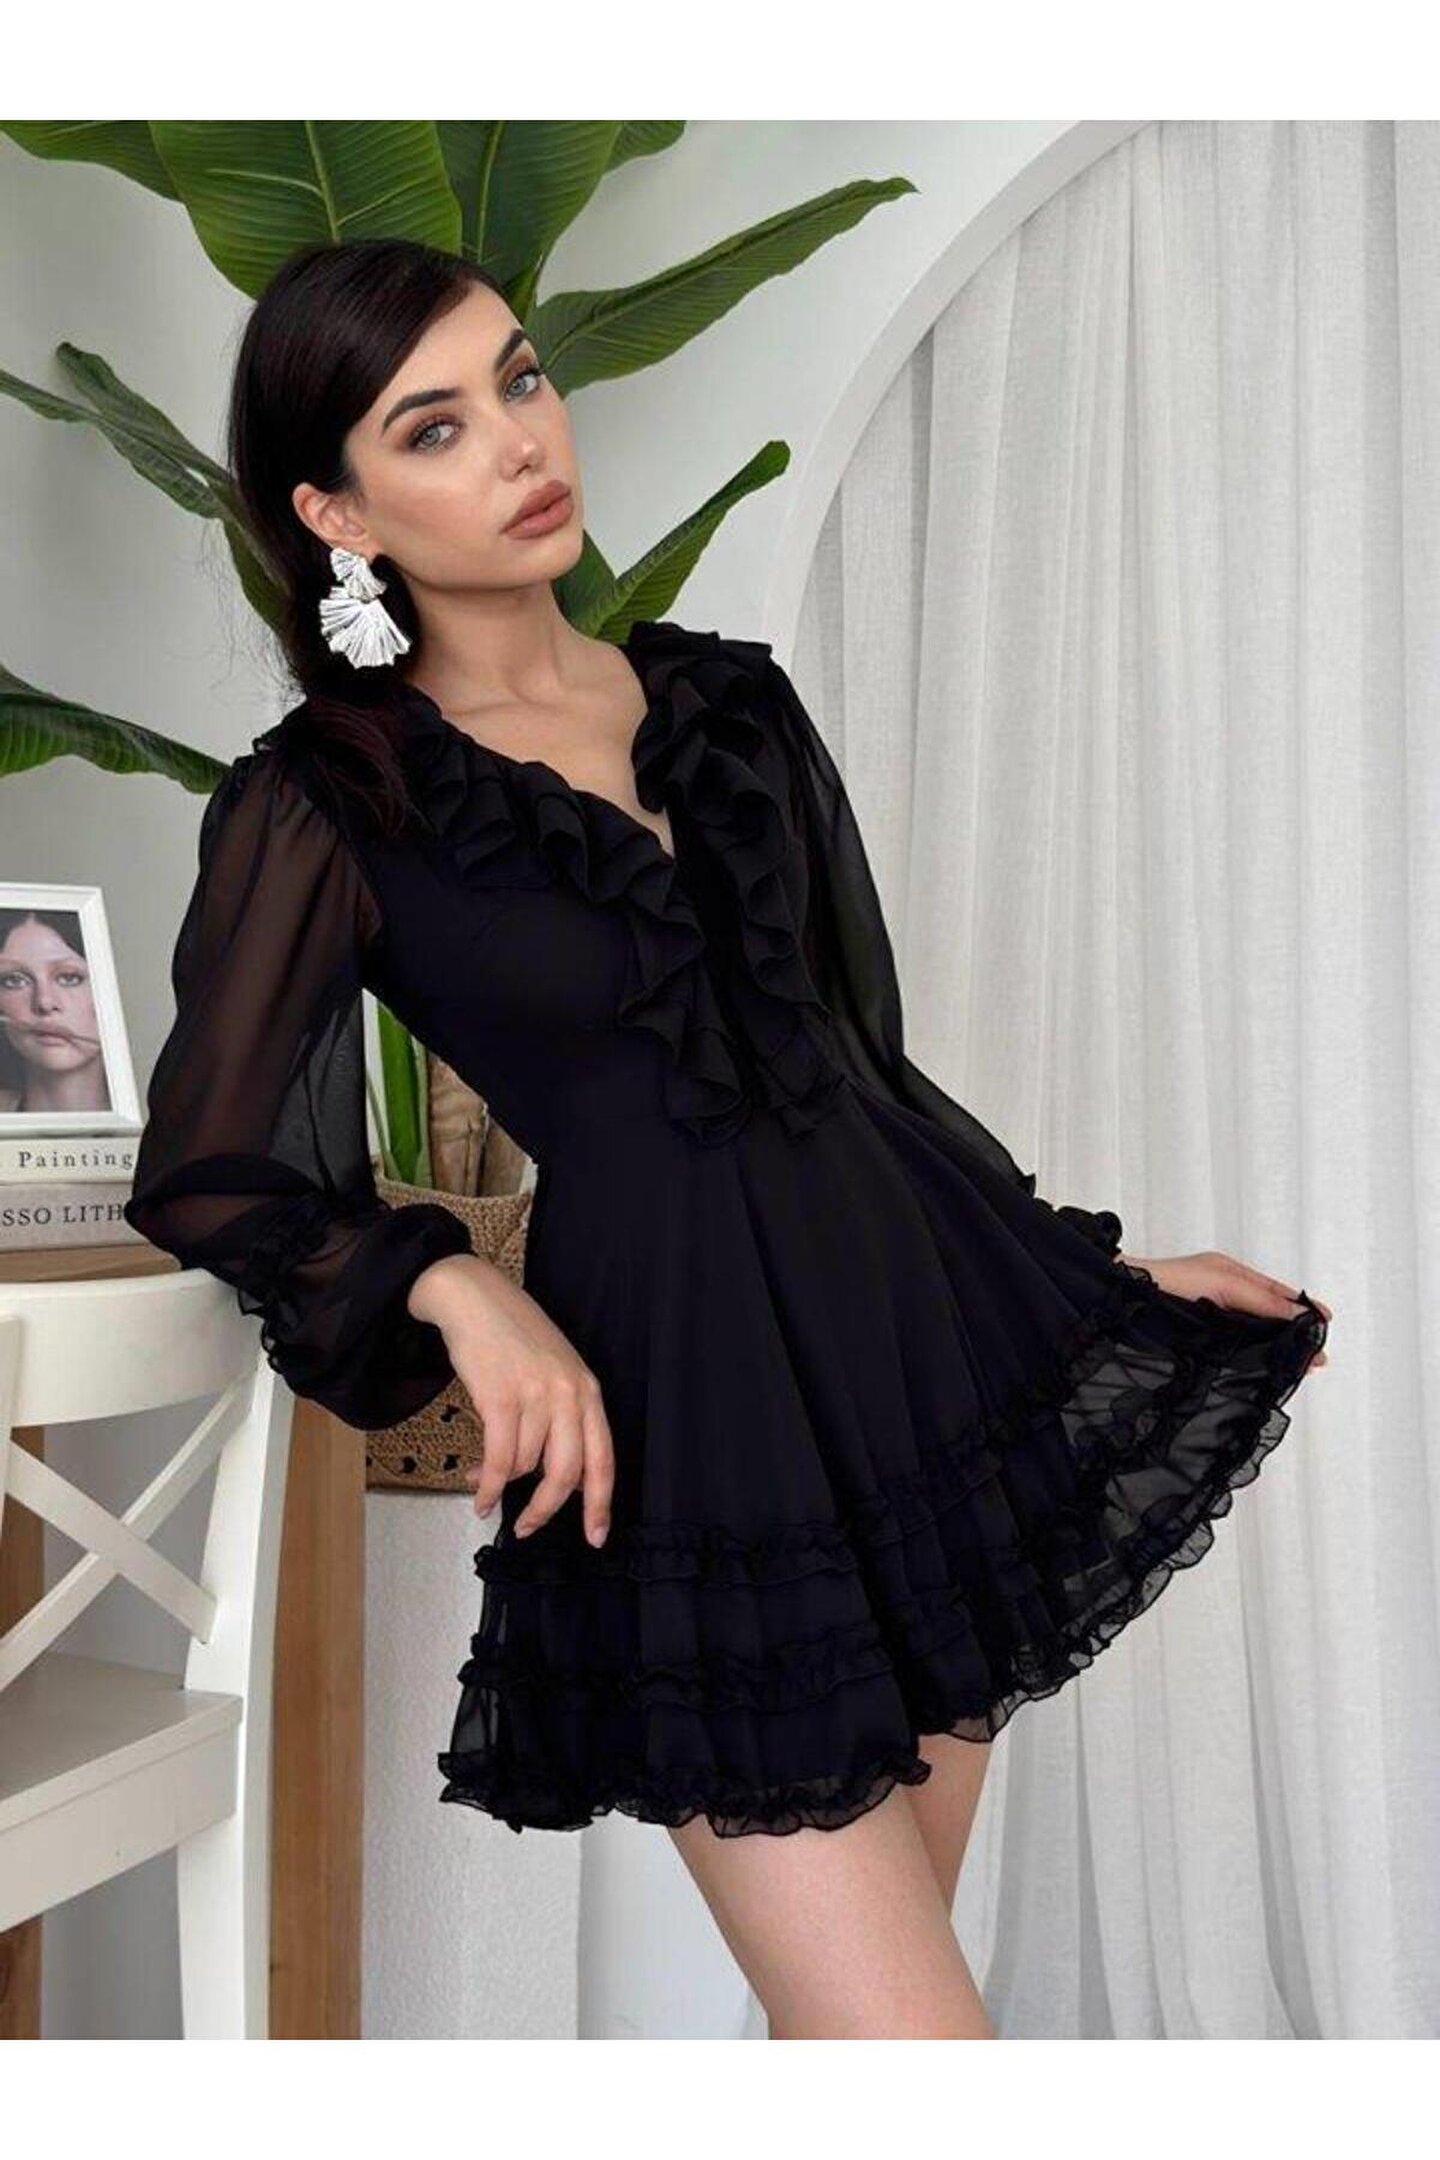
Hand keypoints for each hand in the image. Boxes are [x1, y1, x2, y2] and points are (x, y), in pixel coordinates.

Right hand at [407, 1252, 614, 1542]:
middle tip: (526, 1528)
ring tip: (483, 1481)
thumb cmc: (514, 1337)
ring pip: (525, 1466)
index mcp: (588, 1391)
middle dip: (545, 1510)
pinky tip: (479, 1492)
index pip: (603, 1459)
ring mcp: (536, 1395)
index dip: (600, 1504)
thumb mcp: (555, 1372)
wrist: (476, 1298)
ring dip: (501, 1484)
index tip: (595, 1537)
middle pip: (566, 1474)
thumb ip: (564, 1420)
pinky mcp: (501, 1398)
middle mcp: (569, 1395)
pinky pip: (499, 1460)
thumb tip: (556, 1480)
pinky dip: (489, 1484)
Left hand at [1119, 1249, 1330, 1366]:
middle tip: (1316, 1357)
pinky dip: (1253, 1355)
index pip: (1275, 1294)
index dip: (1301, 1310)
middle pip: (1268, 1316)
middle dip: (1293, 1334)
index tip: (1325, 1325)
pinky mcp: (1198, 1337)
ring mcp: (1210, 1317)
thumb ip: (1261, 1301)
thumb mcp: (1223, 1284)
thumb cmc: (1164, 1284)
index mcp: (1229, 1274)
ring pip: (1253, 1334)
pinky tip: (1264, 1368)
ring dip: (1276, 1348)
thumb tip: (1300, 1314)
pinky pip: (1234, 1346)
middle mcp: (1222, 1294)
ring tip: (1299, 1366)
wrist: (1119, 1302)